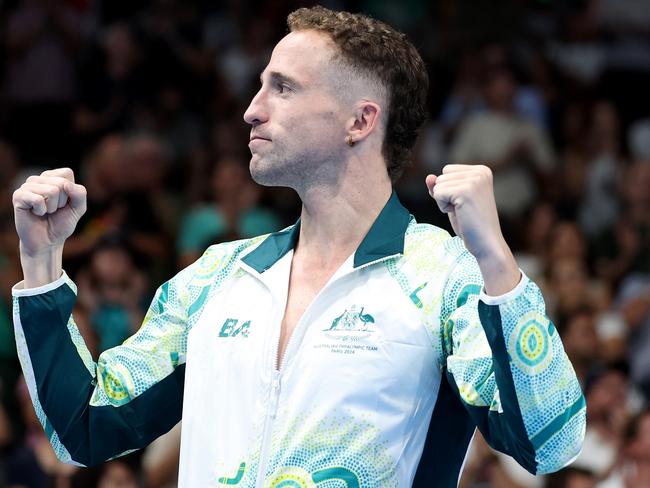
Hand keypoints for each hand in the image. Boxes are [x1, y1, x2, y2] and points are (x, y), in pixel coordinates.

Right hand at [13, 168, 86, 257]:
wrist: (47, 242)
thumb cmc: (61, 223)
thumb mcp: (78, 208)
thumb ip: (80, 193)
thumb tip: (66, 184)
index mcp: (52, 177)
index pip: (66, 173)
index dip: (70, 192)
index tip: (64, 203)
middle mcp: (38, 179)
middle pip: (61, 183)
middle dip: (62, 202)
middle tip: (53, 210)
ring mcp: (27, 186)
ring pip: (51, 191)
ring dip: (52, 207)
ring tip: (45, 212)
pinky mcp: (18, 196)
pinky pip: (38, 199)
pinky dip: (41, 210)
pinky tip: (36, 213)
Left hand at [426, 164, 518, 294]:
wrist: (486, 243)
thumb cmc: (471, 224)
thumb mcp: (453, 201)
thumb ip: (441, 186)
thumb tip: (429, 177)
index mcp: (481, 170)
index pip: (447, 170)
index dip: (449, 189)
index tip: (465, 203)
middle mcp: (480, 172)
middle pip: (441, 176)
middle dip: (446, 195)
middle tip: (464, 210)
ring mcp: (474, 180)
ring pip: (438, 185)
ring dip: (444, 202)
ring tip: (463, 212)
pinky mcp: (465, 191)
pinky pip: (437, 194)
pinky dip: (443, 207)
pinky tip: (460, 214)